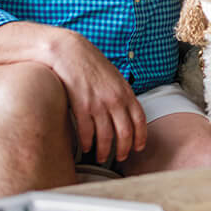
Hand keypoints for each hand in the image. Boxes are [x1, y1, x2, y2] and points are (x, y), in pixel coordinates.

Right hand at [35, 29, 146, 162]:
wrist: (70, 52)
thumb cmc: (91, 64)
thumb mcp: (114, 77)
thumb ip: (121, 94)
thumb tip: (125, 110)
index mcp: (126, 92)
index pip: (139, 120)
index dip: (140, 136)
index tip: (138, 148)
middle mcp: (115, 100)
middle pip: (125, 132)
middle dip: (124, 149)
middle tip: (120, 158)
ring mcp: (98, 104)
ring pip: (106, 136)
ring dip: (104, 150)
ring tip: (101, 157)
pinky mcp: (81, 106)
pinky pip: (87, 132)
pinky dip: (87, 143)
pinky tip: (85, 148)